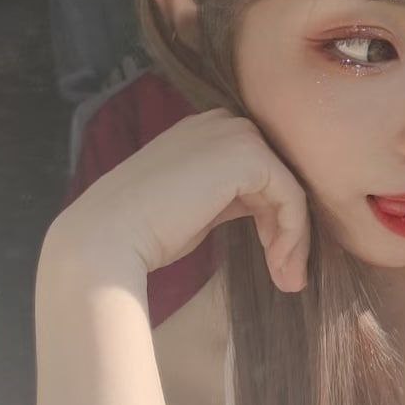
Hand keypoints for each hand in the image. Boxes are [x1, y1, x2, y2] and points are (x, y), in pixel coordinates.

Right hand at [48, 110, 310, 293]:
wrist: (109, 237)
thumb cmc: (146, 232)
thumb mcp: (200, 207)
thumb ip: (233, 198)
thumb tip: (272, 215)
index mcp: (206, 132)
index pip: (261, 173)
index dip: (274, 218)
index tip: (275, 261)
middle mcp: (222, 123)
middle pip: (280, 180)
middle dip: (289, 231)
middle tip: (289, 278)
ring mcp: (234, 134)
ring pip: (291, 190)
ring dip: (295, 240)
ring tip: (289, 281)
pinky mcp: (247, 155)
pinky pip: (292, 198)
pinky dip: (293, 234)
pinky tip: (278, 264)